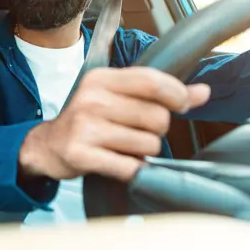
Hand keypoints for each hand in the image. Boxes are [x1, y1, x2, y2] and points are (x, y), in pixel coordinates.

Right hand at [19, 67, 210, 181]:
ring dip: (144, 152)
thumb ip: (158, 92)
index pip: (152, 82)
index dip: (177, 95)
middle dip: (158, 130)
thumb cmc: (87, 119)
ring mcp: (85, 127)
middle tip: (138, 132)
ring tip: (124, 148)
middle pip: (156, 117)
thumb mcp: (115, 97)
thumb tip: (203, 92)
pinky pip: (130, 167)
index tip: (182, 105)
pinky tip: (118, 162)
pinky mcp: (81, 154)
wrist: (46, 145)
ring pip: (148, 144)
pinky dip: (132, 169)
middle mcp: (91, 99)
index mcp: (100, 79)